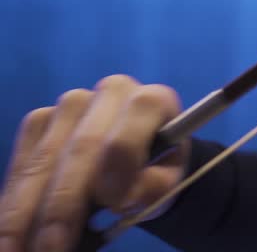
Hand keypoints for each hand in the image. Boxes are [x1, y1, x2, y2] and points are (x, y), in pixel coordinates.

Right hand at [0, 76, 187, 251]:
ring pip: (43, 160)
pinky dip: (14, 203)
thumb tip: (122, 199)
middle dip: (63, 207)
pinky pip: (21, 163)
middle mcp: (109, 93)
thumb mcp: (167, 182)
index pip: (133, 127)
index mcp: (152, 101)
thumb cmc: (155, 169)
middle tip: (53, 248)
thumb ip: (154, 187)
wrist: (137, 158)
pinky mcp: (39, 120)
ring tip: (19, 250)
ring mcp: (70, 105)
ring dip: (26, 211)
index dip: (122, 166)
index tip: (115, 205)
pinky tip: (11, 234)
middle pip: (81, 149)